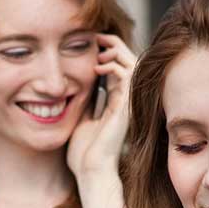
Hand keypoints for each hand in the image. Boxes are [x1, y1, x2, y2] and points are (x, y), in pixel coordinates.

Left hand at [67, 34, 137, 177]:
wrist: (90, 170)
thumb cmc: (83, 152)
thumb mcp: (80, 117)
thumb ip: (84, 100)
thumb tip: (76, 82)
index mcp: (115, 104)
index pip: (116, 70)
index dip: (107, 54)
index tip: (91, 44)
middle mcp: (125, 101)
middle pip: (128, 63)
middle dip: (114, 46)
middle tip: (97, 37)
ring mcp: (129, 103)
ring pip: (132, 65)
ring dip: (116, 52)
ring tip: (99, 49)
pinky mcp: (127, 106)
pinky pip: (128, 77)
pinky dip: (115, 66)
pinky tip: (98, 67)